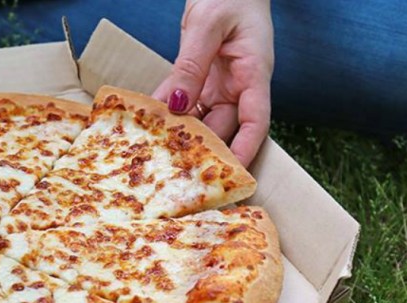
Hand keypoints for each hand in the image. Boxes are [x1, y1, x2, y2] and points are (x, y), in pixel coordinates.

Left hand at [153, 0, 273, 166]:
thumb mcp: (207, 24)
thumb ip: (191, 65)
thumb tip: (178, 105)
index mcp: (254, 73)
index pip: (256, 121)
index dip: (247, 149)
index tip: (233, 174)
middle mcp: (239, 85)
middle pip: (224, 127)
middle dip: (204, 151)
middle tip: (178, 174)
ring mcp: (219, 84)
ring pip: (202, 120)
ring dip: (182, 136)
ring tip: (159, 156)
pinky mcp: (200, 80)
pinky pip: (183, 102)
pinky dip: (168, 114)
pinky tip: (149, 126)